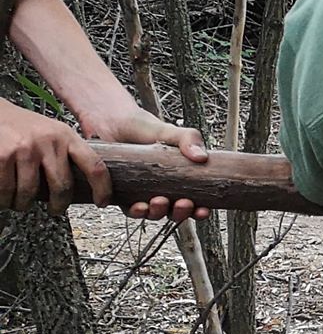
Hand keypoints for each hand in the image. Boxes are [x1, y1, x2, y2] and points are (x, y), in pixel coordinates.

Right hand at [0, 102, 110, 213]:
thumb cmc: (23, 126)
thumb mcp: (52, 132)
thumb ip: (66, 151)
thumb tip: (85, 182)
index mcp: (66, 136)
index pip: (94, 165)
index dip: (102, 188)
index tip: (102, 201)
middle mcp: (48, 142)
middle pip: (62, 187)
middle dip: (59, 204)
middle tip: (55, 209)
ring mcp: (25, 149)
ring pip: (30, 192)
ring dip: (24, 203)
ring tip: (21, 202)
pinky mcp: (3, 156)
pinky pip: (6, 189)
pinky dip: (4, 198)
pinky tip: (6, 197)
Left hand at [79, 104, 210, 220]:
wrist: (107, 120)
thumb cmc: (139, 126)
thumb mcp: (168, 131)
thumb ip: (188, 139)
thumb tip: (201, 157)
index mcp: (177, 177)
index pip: (194, 200)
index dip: (199, 209)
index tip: (203, 209)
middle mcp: (160, 188)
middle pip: (174, 211)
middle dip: (180, 213)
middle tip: (183, 202)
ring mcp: (140, 192)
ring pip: (153, 213)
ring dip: (159, 213)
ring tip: (159, 202)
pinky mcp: (120, 193)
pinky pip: (129, 210)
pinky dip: (136, 212)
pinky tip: (139, 206)